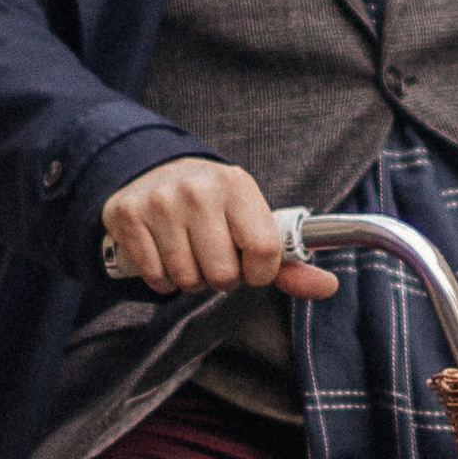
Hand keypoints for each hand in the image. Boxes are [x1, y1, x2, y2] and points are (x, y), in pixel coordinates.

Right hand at [98, 158, 339, 297]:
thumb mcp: (252, 220)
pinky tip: (165, 255)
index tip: (251, 265)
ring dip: (191, 280)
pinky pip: (156, 277)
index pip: (264, 250)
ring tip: (190, 254)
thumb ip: (290, 261)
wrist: (155, 172)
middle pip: (223, 274)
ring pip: (187, 280)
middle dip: (222, 278)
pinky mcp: (128, 215)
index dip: (259, 272)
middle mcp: (198, 189)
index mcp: (238, 185)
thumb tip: (329, 287)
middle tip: (214, 258)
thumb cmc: (215, 207)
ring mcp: (160, 201)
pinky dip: (164, 279)